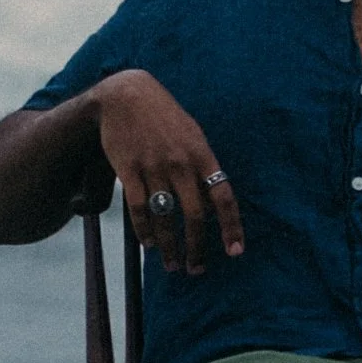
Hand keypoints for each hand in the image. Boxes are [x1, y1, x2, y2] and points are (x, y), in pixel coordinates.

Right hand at [92, 70, 244, 274]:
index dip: (231, 227)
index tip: (235, 252)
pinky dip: (145, 231)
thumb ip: (203, 168)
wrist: (126, 94)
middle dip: (197, 248)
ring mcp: (153, 166)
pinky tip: (150, 244)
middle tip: (197, 269)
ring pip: (165, 217)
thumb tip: (211, 206)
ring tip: (173, 265)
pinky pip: (139, 208)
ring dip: (170, 247)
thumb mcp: (193, 135)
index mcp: (202, 154)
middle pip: (194, 215)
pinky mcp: (128, 169)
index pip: (223, 196)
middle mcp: (180, 163)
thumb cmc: (165, 118)